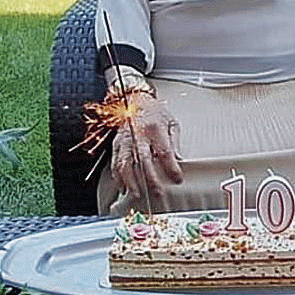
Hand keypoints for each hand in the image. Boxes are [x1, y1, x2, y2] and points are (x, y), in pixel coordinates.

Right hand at [110, 91, 182, 210]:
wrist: (135, 100)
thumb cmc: (155, 112)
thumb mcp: (171, 122)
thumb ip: (174, 141)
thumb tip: (179, 160)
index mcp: (155, 128)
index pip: (164, 151)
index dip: (171, 167)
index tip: (177, 179)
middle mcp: (138, 134)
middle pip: (143, 160)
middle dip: (151, 179)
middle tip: (158, 193)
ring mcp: (125, 139)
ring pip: (125, 164)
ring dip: (132, 182)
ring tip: (138, 194)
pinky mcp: (116, 144)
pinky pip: (115, 163)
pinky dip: (119, 177)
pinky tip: (124, 186)